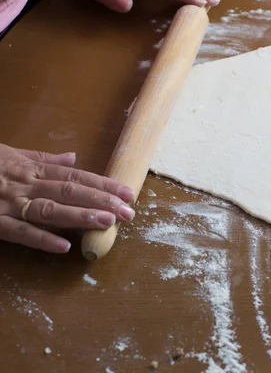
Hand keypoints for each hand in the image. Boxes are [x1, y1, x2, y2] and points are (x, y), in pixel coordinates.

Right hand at [0, 144, 135, 252]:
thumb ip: (42, 157)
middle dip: (102, 200)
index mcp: (31, 168)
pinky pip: (18, 232)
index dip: (104, 184)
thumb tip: (74, 157)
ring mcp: (8, 203)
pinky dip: (41, 239)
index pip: (76, 176)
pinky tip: (64, 246)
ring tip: (107, 222)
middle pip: (69, 191)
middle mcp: (24, 183)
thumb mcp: (10, 153)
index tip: (129, 192)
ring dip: (80, 215)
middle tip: (129, 212)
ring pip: (49, 209)